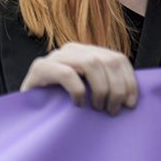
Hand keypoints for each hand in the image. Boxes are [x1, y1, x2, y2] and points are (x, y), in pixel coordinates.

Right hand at [19, 42, 137, 114]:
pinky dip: (78, 91)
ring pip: (91, 63)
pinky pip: (66, 74)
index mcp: (87, 52)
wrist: (27, 111)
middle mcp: (72, 49)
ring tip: (98, 108)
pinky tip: (78, 104)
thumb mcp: (89, 92)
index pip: (117, 58)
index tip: (130, 104)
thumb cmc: (62, 104)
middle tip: (112, 111)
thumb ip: (106, 85)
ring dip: (101, 89)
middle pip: (108, 60)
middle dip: (117, 88)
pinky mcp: (39, 68)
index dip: (129, 81)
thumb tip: (132, 96)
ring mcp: (54, 57)